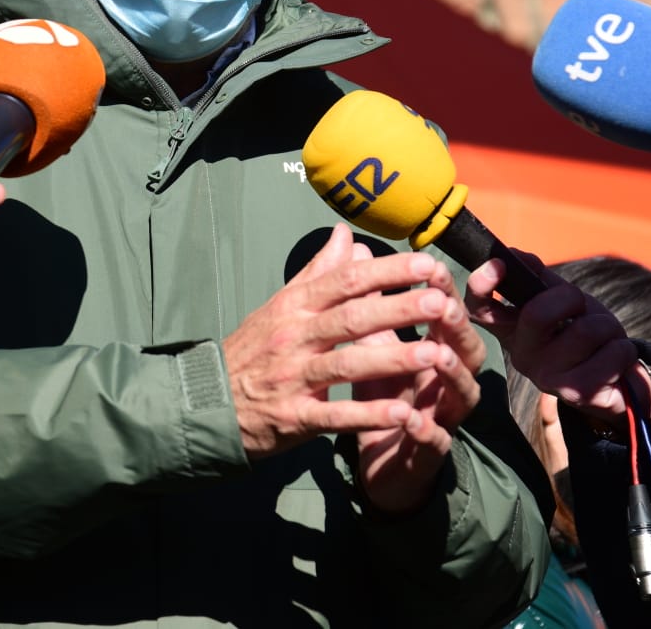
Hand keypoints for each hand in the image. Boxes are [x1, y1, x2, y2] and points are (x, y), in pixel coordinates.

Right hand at [222, 223, 475, 465]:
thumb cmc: (254, 349)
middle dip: (399, 309)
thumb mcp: (281, 305)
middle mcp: (295, 336)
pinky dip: (367, 414)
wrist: (209, 402)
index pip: (346, 281)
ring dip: (392, 358)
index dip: (388, 272)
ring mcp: (293, 377)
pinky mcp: (293, 416)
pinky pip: (334, 415)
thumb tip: (346, 233)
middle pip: (352, 318)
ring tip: (435, 354)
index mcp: (295, 306)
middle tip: (441, 301)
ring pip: (347, 364)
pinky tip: (402, 414)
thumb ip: (318, 271)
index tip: (426, 264)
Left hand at [352, 253, 485, 512]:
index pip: (449, 316)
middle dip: (458, 328)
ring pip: (463, 394)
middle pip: (468, 352)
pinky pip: (436, 443)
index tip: (430, 266)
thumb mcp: (373, 346)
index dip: (444, 291)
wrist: (379, 461)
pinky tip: (410, 418)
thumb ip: (371, 303)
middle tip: (443, 306)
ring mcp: (443, 418)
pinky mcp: (428, 455)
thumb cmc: (383, 396)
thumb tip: (360, 249)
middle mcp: (447, 382)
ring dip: (451, 374)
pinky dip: (426, 431)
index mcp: (437, 351)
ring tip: (437, 355)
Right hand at [464, 259, 644, 423]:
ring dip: (607, 327)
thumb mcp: (562, 302)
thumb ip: (539, 278)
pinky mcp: (578, 393)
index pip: (480, 308)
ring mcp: (548, 378)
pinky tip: (615, 361)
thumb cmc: (582, 336)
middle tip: (580, 308)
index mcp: (512, 329)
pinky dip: (623, 350)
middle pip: (537, 313)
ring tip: (605, 340)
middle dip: (571, 298)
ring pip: (585, 330)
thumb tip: (516, 255)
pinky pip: (612, 353)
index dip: (481, 284)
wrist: (613, 383)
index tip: (498, 263)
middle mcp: (522, 355)